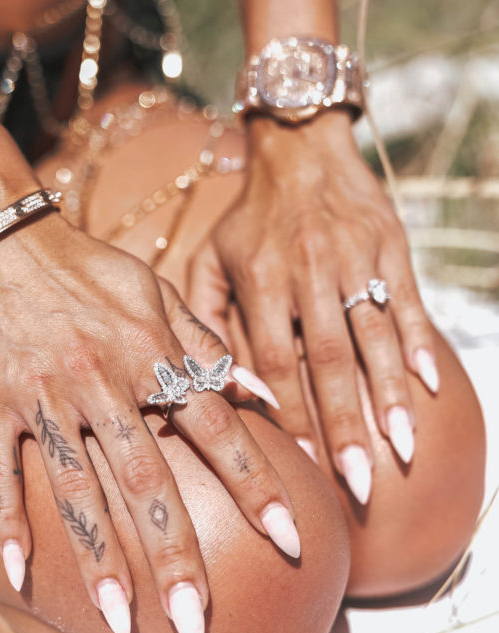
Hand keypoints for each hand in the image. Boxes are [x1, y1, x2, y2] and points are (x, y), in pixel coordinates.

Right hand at [0, 212, 299, 632]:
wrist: (2, 236)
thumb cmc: (88, 269)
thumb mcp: (157, 292)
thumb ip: (208, 344)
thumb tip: (263, 392)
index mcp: (151, 353)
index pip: (215, 429)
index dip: (255, 485)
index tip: (291, 541)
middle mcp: (103, 379)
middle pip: (146, 481)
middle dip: (176, 557)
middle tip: (199, 628)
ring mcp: (44, 393)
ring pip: (75, 489)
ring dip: (99, 560)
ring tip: (123, 625)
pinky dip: (8, 522)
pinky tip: (21, 576)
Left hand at [188, 114, 438, 504]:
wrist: (301, 149)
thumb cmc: (248, 218)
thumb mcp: (209, 259)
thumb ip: (203, 319)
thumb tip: (212, 385)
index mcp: (260, 279)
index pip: (273, 361)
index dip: (288, 414)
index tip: (303, 465)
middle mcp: (308, 271)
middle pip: (328, 360)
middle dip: (344, 426)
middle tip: (359, 484)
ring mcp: (355, 258)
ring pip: (375, 336)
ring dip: (389, 396)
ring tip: (402, 449)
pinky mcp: (391, 246)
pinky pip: (409, 301)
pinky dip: (420, 344)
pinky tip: (429, 385)